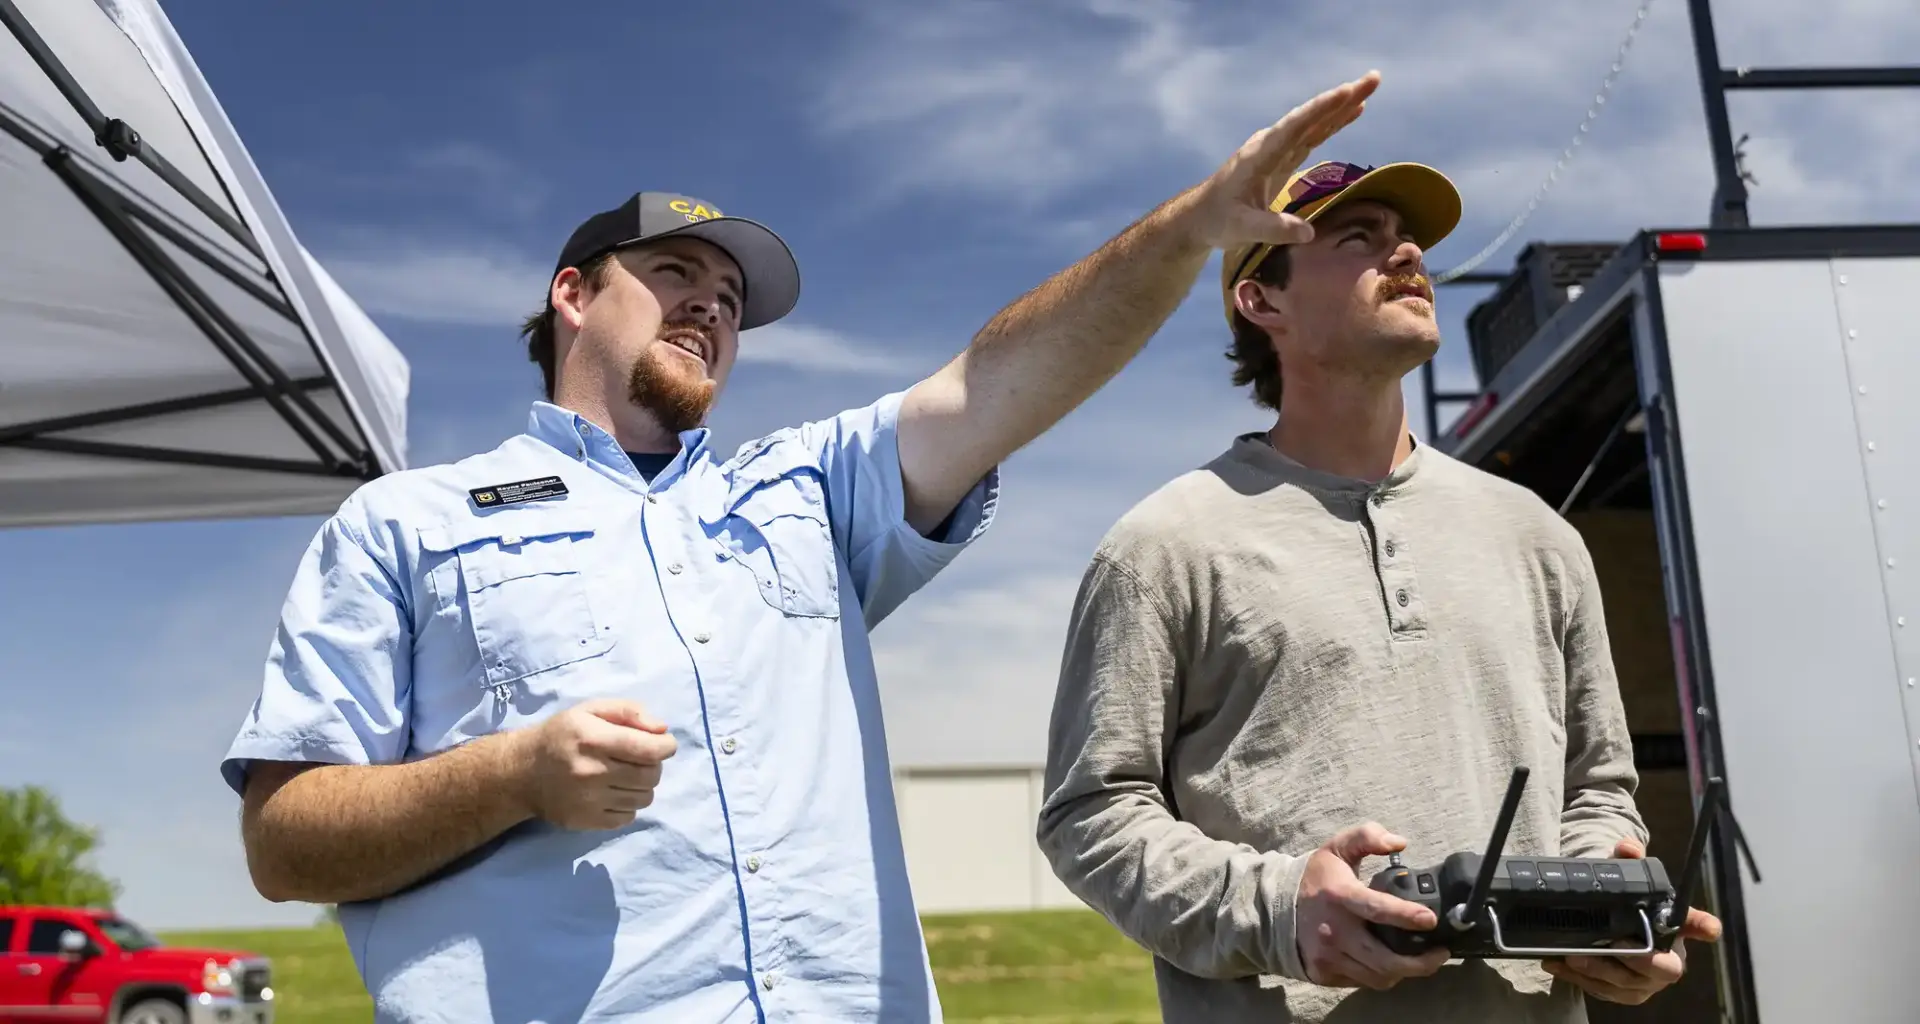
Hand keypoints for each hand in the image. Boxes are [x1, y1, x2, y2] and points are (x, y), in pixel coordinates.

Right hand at [509, 699, 677, 829]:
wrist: (522, 772)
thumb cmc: (562, 735)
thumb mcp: (590, 710)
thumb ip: (628, 712)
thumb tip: (662, 729)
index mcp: (592, 739)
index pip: (648, 749)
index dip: (666, 746)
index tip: (665, 744)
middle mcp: (591, 772)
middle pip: (650, 776)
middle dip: (655, 765)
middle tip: (643, 759)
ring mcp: (588, 801)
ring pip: (643, 798)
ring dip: (643, 786)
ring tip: (626, 775)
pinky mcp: (586, 821)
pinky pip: (628, 817)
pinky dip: (628, 804)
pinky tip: (613, 792)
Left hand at [1177, 70, 1381, 251]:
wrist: (1200, 217)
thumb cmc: (1217, 221)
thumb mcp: (1242, 229)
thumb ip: (1273, 229)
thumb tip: (1308, 233)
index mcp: (1260, 154)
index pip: (1295, 127)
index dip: (1321, 110)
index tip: (1347, 92)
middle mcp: (1270, 144)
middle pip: (1311, 117)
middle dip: (1342, 98)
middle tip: (1374, 79)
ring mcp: (1277, 149)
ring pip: (1314, 123)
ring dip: (1342, 105)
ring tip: (1370, 87)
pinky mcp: (1283, 158)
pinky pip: (1313, 135)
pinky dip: (1333, 123)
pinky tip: (1352, 111)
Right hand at [1295, 822, 1450, 989]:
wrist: (1274, 907)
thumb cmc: (1314, 878)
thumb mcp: (1337, 848)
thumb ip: (1367, 836)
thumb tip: (1400, 843)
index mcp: (1340, 896)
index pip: (1377, 909)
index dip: (1407, 916)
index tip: (1430, 920)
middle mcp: (1334, 931)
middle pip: (1386, 960)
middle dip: (1421, 963)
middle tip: (1440, 953)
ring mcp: (1329, 956)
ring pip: (1378, 977)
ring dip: (1404, 972)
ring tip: (1420, 961)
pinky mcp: (1325, 973)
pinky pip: (1363, 982)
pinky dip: (1382, 976)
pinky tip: (1390, 964)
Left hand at [1541, 837, 1722, 1004]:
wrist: (1609, 930)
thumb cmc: (1626, 907)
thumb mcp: (1625, 882)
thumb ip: (1628, 861)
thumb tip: (1628, 847)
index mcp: (1675, 930)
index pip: (1697, 926)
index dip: (1702, 927)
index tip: (1708, 927)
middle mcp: (1667, 960)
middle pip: (1662, 969)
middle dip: (1634, 961)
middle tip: (1608, 946)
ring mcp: (1645, 983)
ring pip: (1626, 985)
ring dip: (1598, 972)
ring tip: (1573, 957)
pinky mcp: (1621, 994)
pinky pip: (1601, 991)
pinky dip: (1578, 980)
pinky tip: (1557, 965)